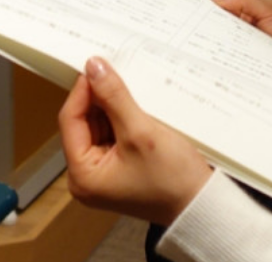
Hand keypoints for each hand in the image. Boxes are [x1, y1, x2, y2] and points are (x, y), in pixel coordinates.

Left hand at [59, 57, 212, 224]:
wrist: (201, 204)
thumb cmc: (172, 179)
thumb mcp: (140, 131)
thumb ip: (114, 97)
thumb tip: (94, 67)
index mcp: (82, 175)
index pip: (70, 121)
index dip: (83, 91)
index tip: (97, 67)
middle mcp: (86, 177)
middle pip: (83, 122)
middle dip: (99, 98)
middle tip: (115, 73)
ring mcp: (103, 174)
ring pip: (99, 126)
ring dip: (112, 106)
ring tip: (130, 91)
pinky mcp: (118, 168)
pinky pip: (113, 134)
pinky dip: (122, 117)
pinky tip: (136, 106)